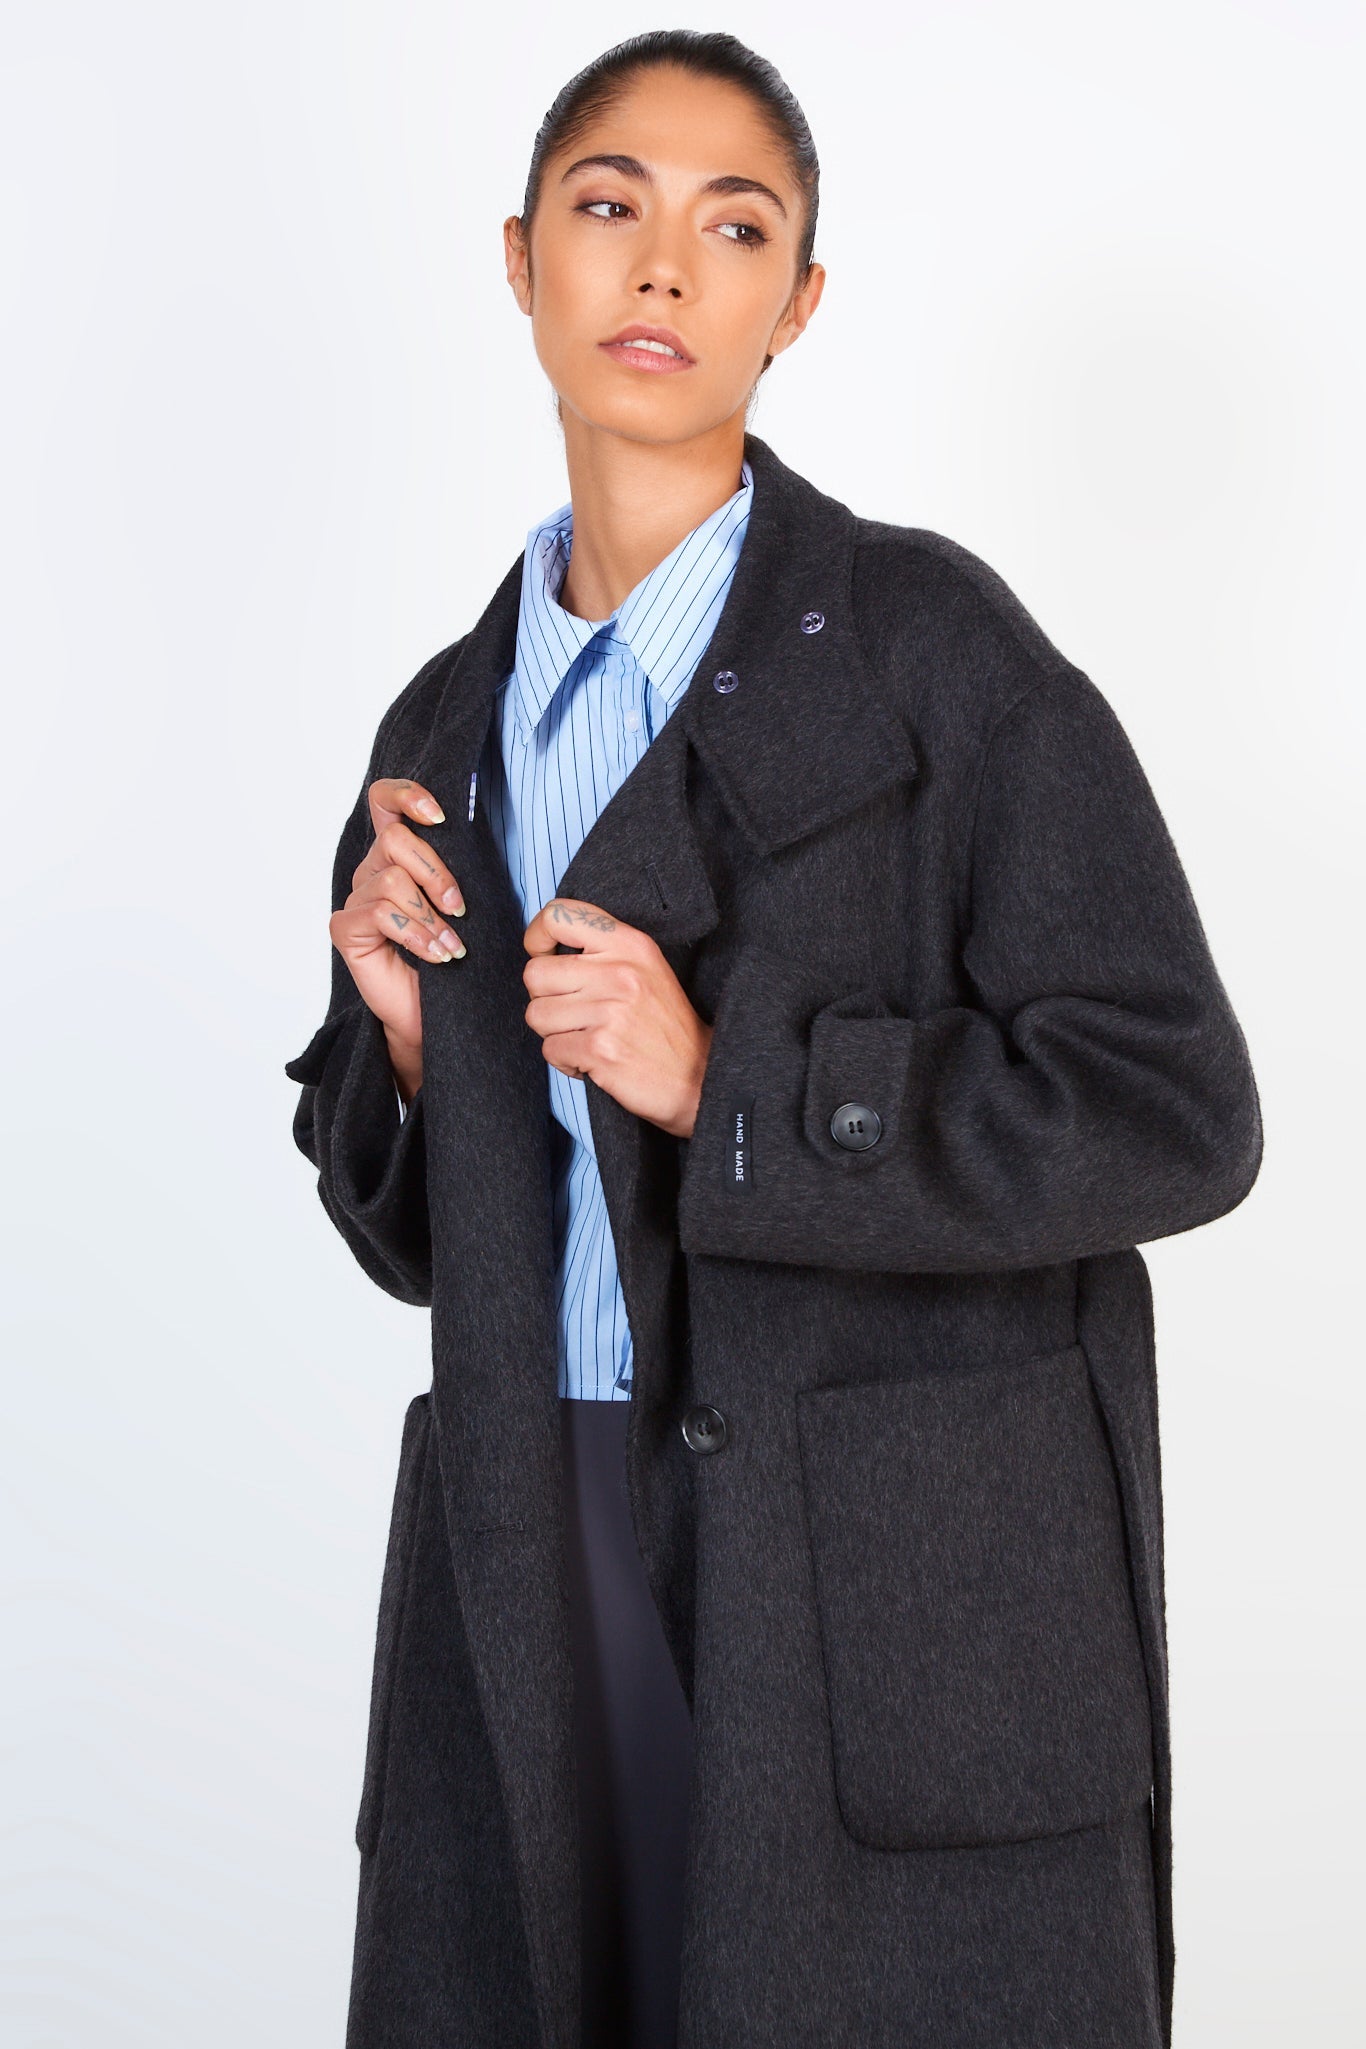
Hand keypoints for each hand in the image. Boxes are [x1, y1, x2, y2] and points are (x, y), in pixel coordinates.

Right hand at [328, 778, 467, 1102]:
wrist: (432, 1015)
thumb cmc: (451, 958)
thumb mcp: (462, 906)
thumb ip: (456, 868)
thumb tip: (474, 834)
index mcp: (397, 855)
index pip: (384, 801)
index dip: (407, 796)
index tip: (440, 817)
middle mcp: (371, 871)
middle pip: (396, 839)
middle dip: (437, 873)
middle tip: (461, 910)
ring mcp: (356, 900)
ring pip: (393, 880)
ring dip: (431, 916)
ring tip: (452, 948)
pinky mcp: (346, 930)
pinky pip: (382, 914)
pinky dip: (416, 935)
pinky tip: (436, 956)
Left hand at [522, 898, 713, 1138]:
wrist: (699, 1077)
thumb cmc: (664, 1025)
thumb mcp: (644, 969)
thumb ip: (601, 952)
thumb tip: (542, 950)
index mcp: (630, 944)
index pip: (558, 916)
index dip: (536, 937)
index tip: (543, 956)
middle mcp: (620, 971)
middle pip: (534, 973)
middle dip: (546, 999)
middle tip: (575, 1013)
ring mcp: (610, 1010)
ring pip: (536, 1014)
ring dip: (555, 1033)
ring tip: (587, 1038)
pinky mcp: (600, 1048)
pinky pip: (549, 1049)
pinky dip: (566, 1061)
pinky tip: (593, 1061)